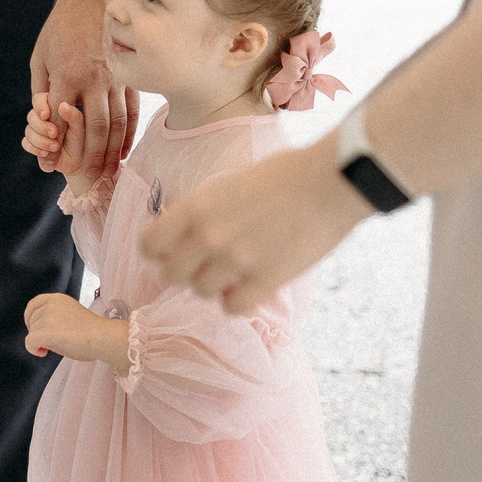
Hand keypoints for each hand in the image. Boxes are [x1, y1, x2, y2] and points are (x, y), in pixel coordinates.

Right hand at [21, 94, 89, 176]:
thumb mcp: (82, 128)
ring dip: (40, 140)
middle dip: (41, 126)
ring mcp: (37, 131)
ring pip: (28, 130)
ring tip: (56, 147)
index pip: (40, 99)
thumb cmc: (85, 141)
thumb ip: (74, 117)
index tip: (46, 115)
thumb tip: (63, 105)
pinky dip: (34, 148)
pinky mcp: (34, 145)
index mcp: (55, 107)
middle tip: (54, 134)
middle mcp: (44, 118)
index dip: (39, 105)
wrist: (81, 163)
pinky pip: (26, 143)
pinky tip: (46, 153)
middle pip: (31, 116)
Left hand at [23, 292, 129, 368]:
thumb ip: (56, 316)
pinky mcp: (46, 332)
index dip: (30, 318)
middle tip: (54, 341)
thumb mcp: (70, 314)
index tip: (37, 328)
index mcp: (58, 298)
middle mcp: (51, 304)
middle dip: (38, 332)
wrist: (103, 338)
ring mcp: (48, 317)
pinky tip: (44, 353)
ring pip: (32, 333)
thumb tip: (40, 329)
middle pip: (32, 321)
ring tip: (59, 345)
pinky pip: (30, 342)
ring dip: (41, 342)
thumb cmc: (92, 332)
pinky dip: (33, 349)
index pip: (33, 304)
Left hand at [31, 0, 136, 173]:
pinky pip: (132, 111)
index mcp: (67, 76)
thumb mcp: (40, 58)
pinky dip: (129, 134)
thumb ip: (40, 92)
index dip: (55, 147)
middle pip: (94, 129)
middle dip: (90, 159)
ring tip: (108, 173)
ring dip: (113, 152)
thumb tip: (42, 123)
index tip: (50, 166)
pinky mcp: (129, 76)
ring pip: (117, 124)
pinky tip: (124, 150)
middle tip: (87, 181)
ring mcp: (116, 78)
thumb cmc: (60, 28)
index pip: (60, 121)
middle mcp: (94, 80)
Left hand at [140, 134, 369, 312]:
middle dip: (186, 270)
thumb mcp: (230, 182)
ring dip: (215, 285)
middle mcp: (209, 236)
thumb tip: (185, 232)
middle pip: (172, 275)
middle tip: (206, 263)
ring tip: (236, 270)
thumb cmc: (285, 173)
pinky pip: (232, 308)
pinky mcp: (266, 280)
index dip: (160, 250)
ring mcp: (236, 261)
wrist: (331, 180)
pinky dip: (239, 300)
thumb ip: (203, 209)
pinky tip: (251, 285)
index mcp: (196, 206)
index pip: (150, 245)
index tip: (175, 248)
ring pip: (201, 292)